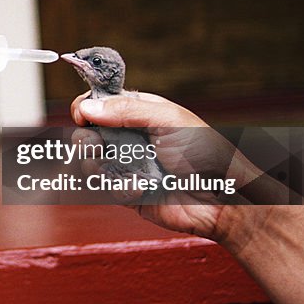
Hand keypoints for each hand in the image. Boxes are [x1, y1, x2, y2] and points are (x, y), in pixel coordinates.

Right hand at [70, 91, 257, 239]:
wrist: (222, 199)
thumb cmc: (206, 154)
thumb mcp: (168, 120)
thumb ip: (126, 111)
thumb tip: (87, 107)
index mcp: (139, 113)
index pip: (99, 103)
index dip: (85, 107)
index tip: (82, 115)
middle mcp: (129, 137)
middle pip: (86, 133)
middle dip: (86, 139)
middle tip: (97, 146)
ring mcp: (126, 165)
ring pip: (88, 162)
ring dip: (95, 165)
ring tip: (114, 169)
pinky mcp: (127, 193)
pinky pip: (105, 189)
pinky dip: (117, 188)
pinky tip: (139, 188)